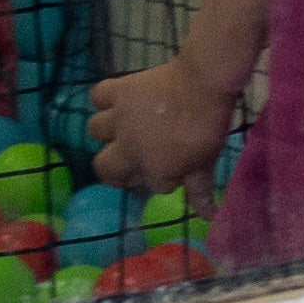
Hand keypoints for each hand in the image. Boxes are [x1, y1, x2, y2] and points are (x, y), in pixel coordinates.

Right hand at [90, 54, 236, 190]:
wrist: (202, 83)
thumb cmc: (206, 126)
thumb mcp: (206, 163)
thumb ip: (200, 192)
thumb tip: (208, 219)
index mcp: (152, 168)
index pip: (154, 185)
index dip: (167, 180)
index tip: (180, 169)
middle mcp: (128, 146)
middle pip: (104, 167)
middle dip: (117, 170)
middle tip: (135, 161)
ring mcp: (119, 117)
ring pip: (95, 130)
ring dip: (108, 133)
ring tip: (126, 129)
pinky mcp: (118, 90)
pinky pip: (97, 96)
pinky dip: (103, 100)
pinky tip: (116, 103)